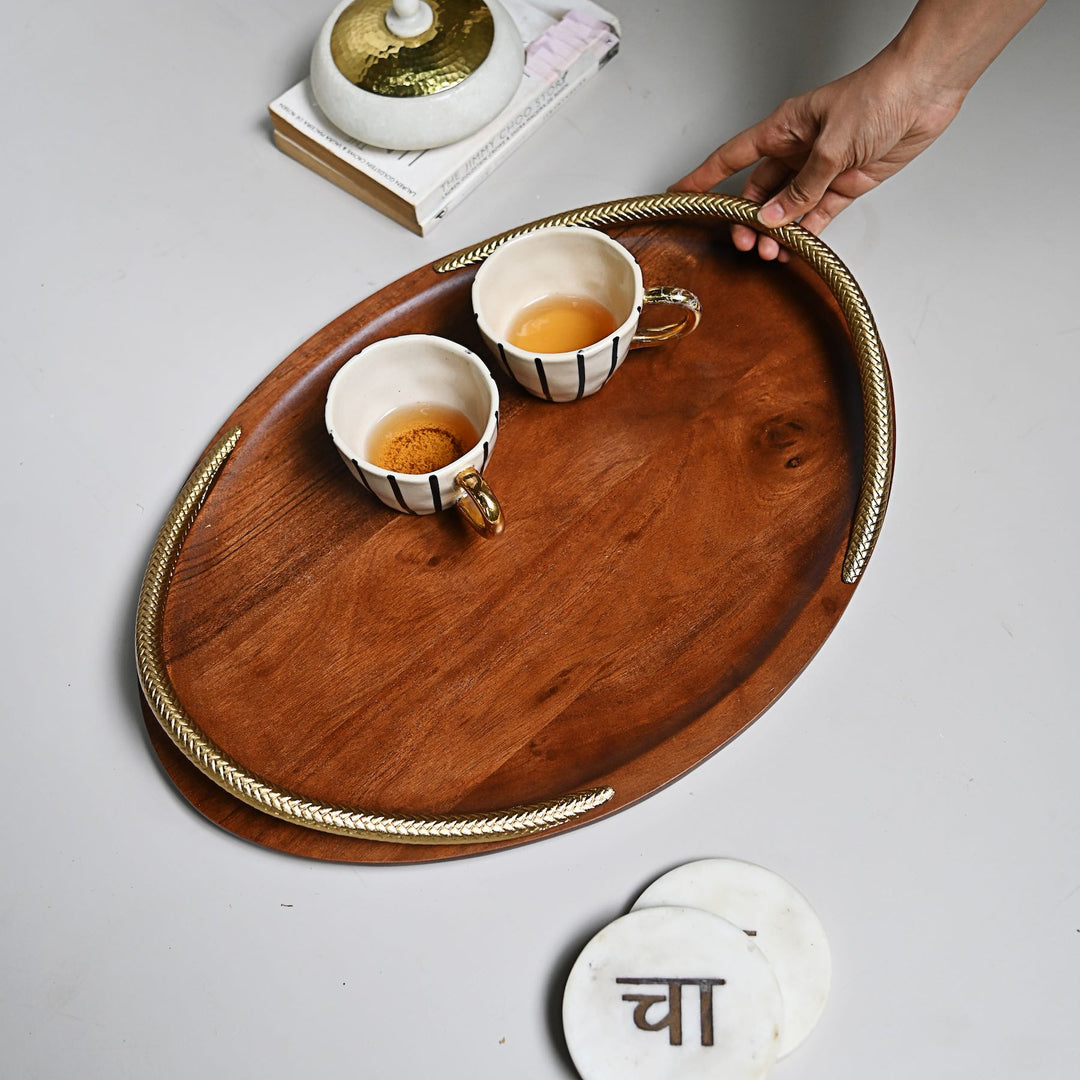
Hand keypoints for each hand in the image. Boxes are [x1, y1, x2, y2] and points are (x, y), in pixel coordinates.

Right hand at [671, 48, 964, 258]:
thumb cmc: (879, 94)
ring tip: (771, 251)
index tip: (680, 195)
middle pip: (758, 192)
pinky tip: (797, 245)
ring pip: (786, 208)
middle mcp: (798, 150)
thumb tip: (773, 217)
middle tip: (744, 242)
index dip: (703, 177)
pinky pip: (816, 213)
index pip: (731, 157)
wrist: (926, 89)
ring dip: (777, 231)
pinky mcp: (845, 181)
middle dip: (747, 220)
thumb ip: (802, 187)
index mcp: (783, 128)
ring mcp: (820, 168)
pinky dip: (806, 232)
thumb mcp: (832, 145)